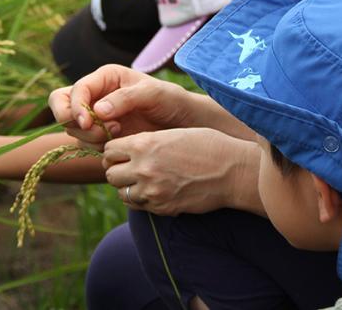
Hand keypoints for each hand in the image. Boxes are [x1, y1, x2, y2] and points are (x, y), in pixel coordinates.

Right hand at [48, 64, 194, 146]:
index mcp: (105, 77)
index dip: (75, 106)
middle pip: (62, 108)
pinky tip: (118, 140)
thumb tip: (97, 111)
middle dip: (74, 122)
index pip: (75, 90)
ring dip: (88, 136)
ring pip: (72, 128)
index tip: (86, 122)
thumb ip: (125, 98)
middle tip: (96, 131)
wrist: (182, 123)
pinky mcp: (101, 134)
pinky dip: (95, 145)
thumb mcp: (152, 93)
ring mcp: (96, 116)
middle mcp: (96, 95)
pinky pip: (85, 142)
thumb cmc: (170, 100)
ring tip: (117, 133)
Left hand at [102, 127, 259, 215]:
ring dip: (127, 186)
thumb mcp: (173, 133)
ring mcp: (152, 191)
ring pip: (120, 192)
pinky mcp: (162, 208)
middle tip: (129, 167)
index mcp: (145, 144)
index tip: (123, 151)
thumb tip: (126, 151)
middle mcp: (144, 168)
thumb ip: (146, 142)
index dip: (115, 151)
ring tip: (142, 179)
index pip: (109, 150)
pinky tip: (152, 190)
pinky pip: (137, 206)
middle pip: (110, 173)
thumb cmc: (207, 145)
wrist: (232, 170)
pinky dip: (139, 199)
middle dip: (117, 170)